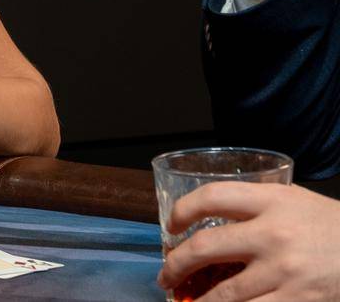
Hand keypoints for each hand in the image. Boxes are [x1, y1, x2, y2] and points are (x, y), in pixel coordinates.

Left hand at [158, 182, 339, 300]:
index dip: (182, 211)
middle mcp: (274, 234)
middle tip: (166, 274)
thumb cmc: (331, 226)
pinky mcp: (298, 301)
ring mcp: (284, 271)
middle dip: (175, 264)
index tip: (171, 225)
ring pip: (223, 293)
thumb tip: (209, 218)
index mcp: (272, 201)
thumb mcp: (294, 201)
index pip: (211, 196)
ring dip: (197, 301)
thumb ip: (256, 206)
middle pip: (205, 247)